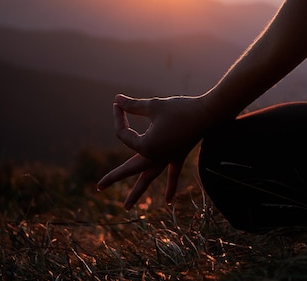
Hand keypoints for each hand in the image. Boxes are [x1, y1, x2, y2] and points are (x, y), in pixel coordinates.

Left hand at [97, 94, 207, 209]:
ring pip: (149, 178)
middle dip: (114, 178)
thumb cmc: (180, 108)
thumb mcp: (153, 105)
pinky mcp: (178, 156)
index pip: (124, 134)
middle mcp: (155, 156)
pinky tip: (168, 201)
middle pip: (130, 170)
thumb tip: (117, 99)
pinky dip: (171, 188)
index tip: (118, 104)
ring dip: (138, 192)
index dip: (119, 118)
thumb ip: (132, 105)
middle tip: (98, 187)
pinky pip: (172, 174)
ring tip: (126, 207)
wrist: (208, 113)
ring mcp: (168, 159)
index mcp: (146, 146)